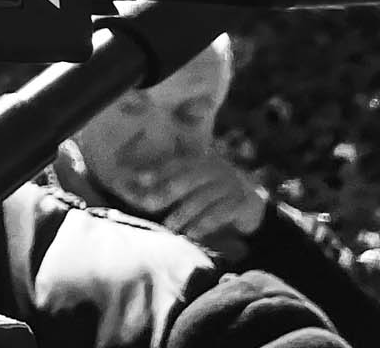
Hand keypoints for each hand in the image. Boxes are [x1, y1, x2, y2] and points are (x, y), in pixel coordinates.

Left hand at [136, 155, 269, 243]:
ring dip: (183, 214)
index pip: (178, 164)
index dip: (158, 171)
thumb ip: (176, 185)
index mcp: (204, 162)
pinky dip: (203, 225)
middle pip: (187, 180)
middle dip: (166, 193)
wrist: (258, 208)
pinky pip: (218, 215)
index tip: (139, 179)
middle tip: (148, 205)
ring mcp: (231, 186)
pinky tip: (192, 235)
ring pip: (201, 199)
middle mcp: (217, 170)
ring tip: (170, 227)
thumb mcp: (199, 186)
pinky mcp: (242, 204)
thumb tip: (141, 187)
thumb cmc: (219, 196)